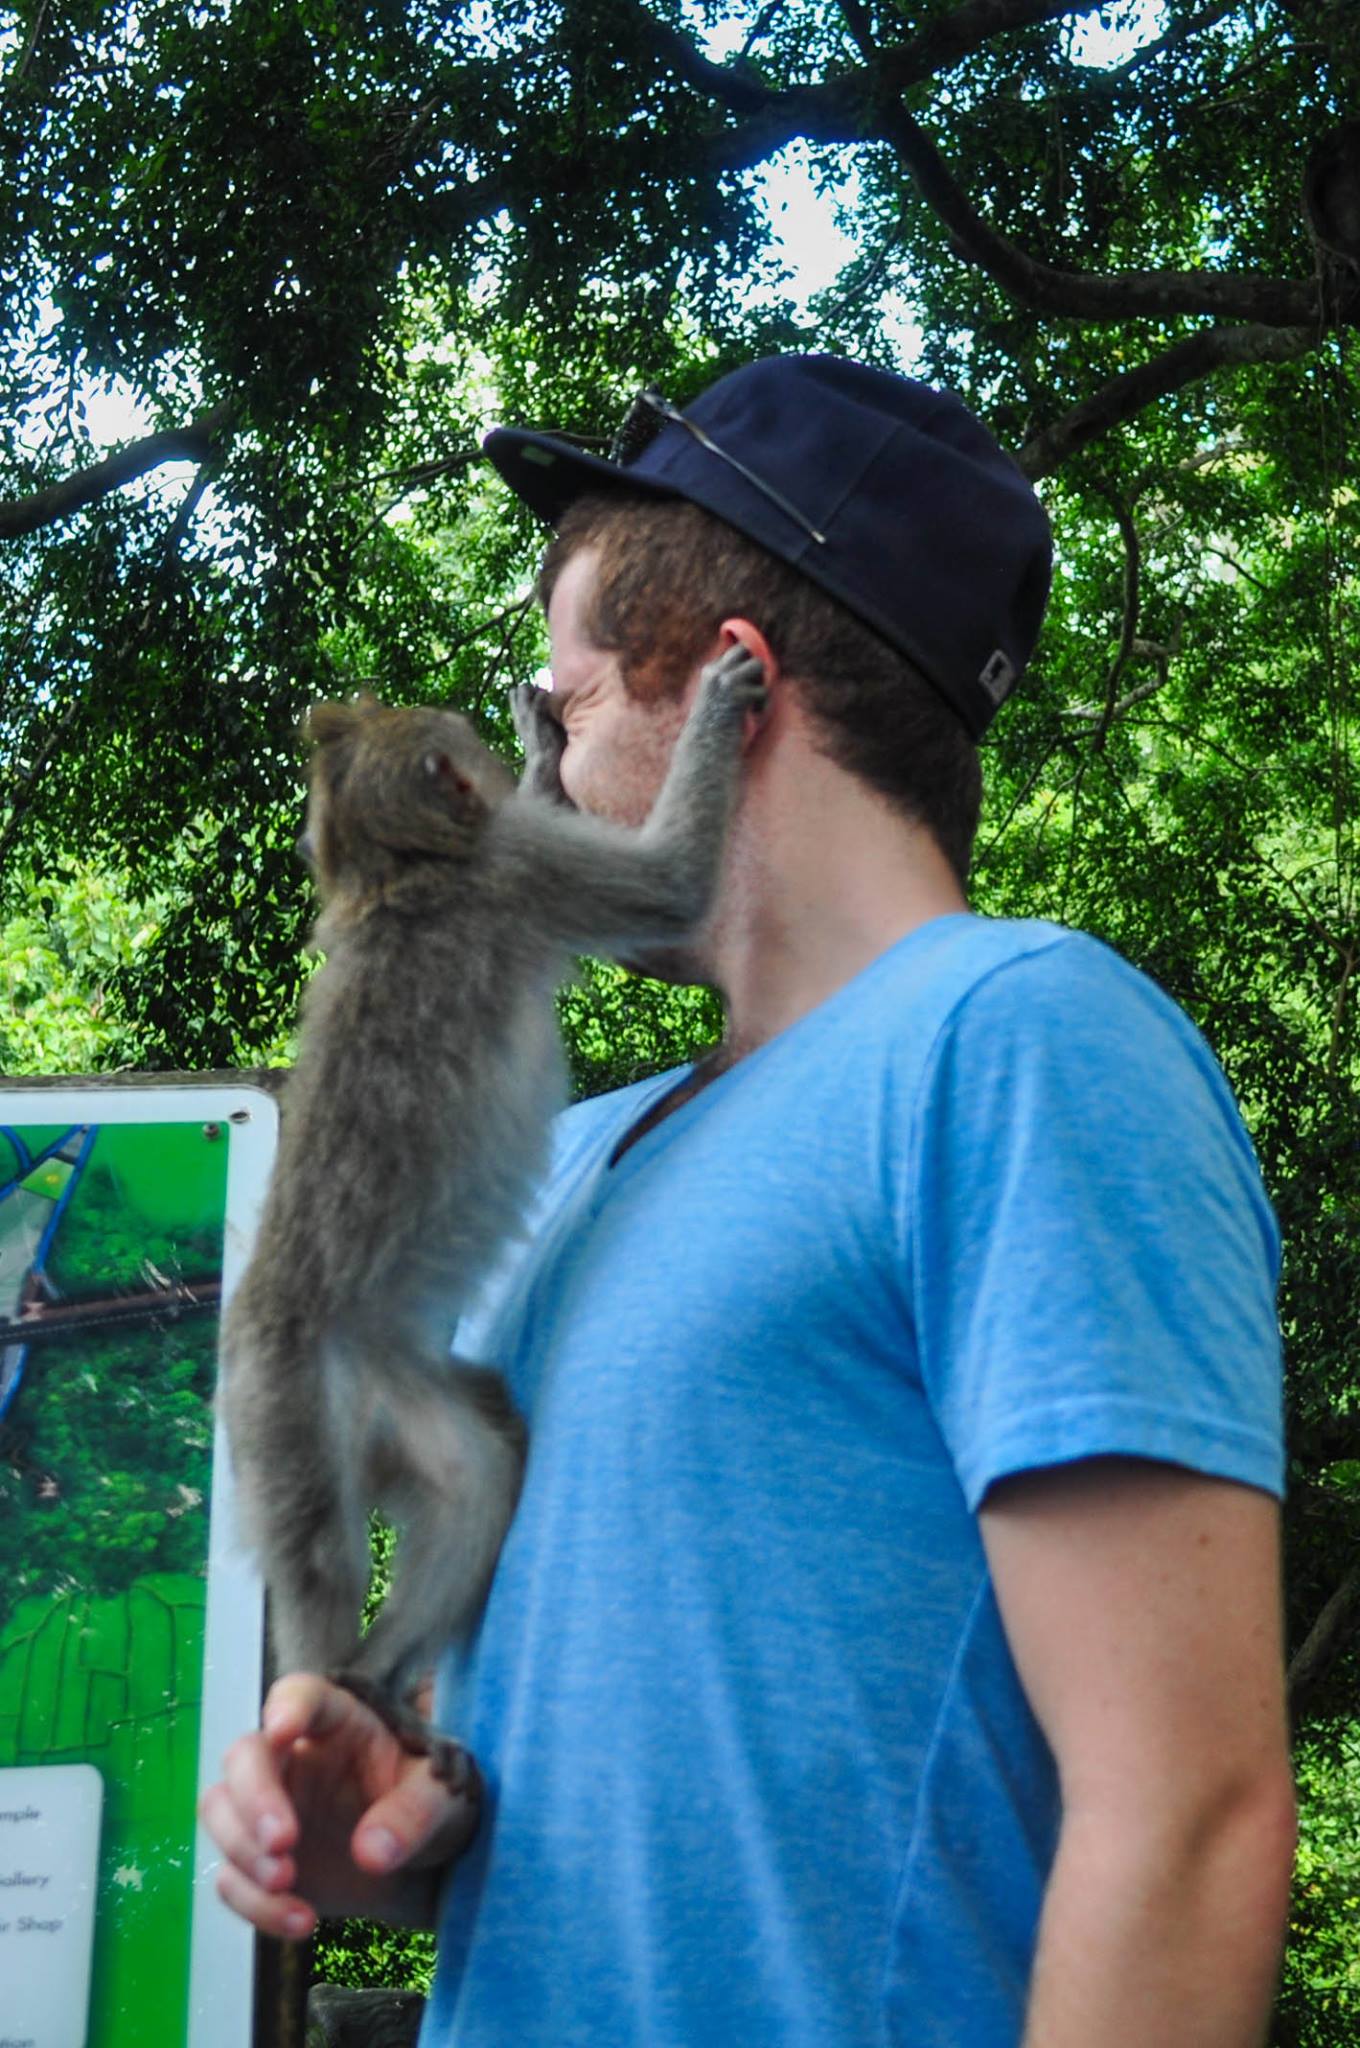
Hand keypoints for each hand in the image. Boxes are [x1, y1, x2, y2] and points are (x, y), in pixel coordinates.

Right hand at [198, 1673, 480, 1938]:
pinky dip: (254, 1905)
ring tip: (286, 1884)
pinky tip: (302, 1922)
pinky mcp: (259, 1861)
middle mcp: (292, 1758)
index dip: (286, 1706)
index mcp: (338, 1722)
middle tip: (282, 1841)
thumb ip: (412, 1815)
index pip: (301, 1695)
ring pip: (220, 1810)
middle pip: (244, 1756)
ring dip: (242, 1851)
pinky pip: (231, 1877)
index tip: (281, 1728)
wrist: (421, 1862)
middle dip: (253, 1797)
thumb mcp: (441, 1798)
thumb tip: (372, 1852)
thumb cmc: (429, 1802)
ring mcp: (269, 1808)